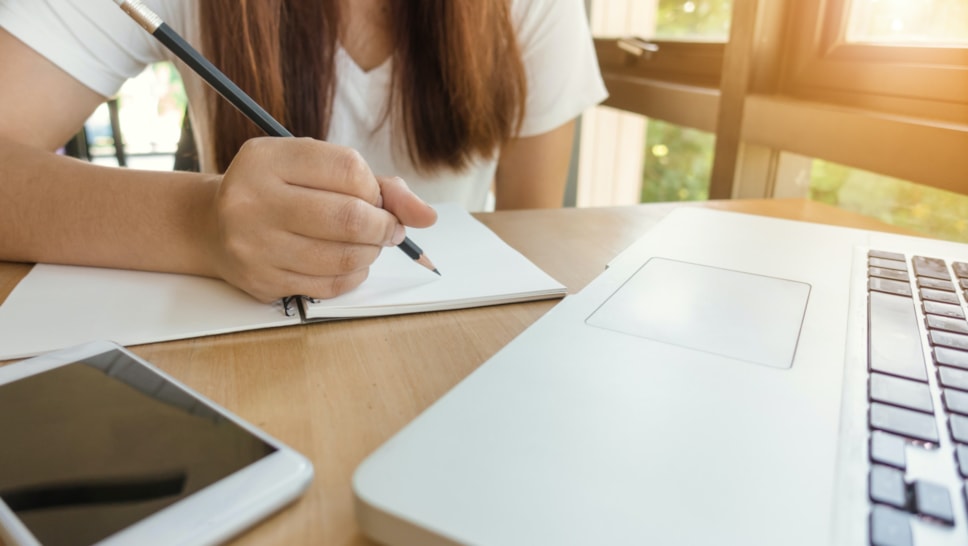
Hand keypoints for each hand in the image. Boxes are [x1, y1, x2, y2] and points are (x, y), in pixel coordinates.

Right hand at [205, 137, 435, 301]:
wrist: (212, 226)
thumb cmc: (277, 190)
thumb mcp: (313, 167)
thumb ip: (375, 184)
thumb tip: (426, 216)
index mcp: (267, 158)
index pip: (349, 170)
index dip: (376, 188)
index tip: (376, 198)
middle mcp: (253, 200)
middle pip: (350, 218)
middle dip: (384, 226)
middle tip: (388, 228)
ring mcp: (254, 245)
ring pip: (344, 256)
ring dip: (371, 252)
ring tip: (367, 243)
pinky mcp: (262, 281)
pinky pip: (330, 285)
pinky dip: (353, 274)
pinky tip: (347, 262)